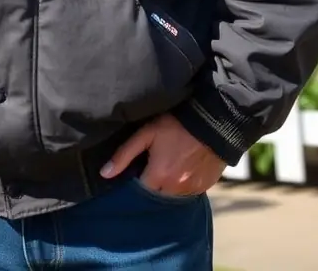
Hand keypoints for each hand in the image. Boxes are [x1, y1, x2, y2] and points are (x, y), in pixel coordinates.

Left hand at [99, 114, 226, 196]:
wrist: (213, 123)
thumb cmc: (176, 125)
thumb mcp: (146, 134)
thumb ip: (124, 154)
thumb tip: (104, 174)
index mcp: (158, 177)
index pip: (139, 190)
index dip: (136, 178)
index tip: (137, 166)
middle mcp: (175, 189)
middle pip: (156, 193)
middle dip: (152, 182)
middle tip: (153, 163)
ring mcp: (191, 190)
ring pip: (172, 194)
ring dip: (168, 184)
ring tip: (169, 164)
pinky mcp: (205, 187)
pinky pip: (188, 191)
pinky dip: (183, 183)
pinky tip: (183, 167)